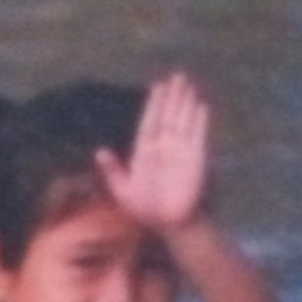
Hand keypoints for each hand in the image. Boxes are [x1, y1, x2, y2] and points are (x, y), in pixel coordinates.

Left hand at [96, 73, 211, 234]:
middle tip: (178, 76)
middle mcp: (164, 148)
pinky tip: (201, 106)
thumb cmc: (147, 211)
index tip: (159, 86)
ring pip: (183, 122)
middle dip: (173, 97)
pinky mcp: (196, 160)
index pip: (151, 121)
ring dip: (186, 103)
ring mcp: (181, 152)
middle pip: (169, 116)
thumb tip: (99, 150)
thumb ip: (113, 171)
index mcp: (146, 152)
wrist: (170, 225)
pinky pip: (198, 136)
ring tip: (189, 85)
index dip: (155, 103)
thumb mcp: (123, 191)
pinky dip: (200, 122)